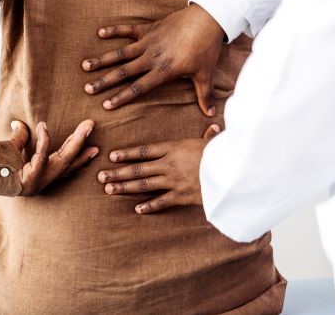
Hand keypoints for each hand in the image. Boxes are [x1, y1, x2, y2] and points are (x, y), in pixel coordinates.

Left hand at [9, 119, 99, 195]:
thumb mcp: (11, 150)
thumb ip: (19, 138)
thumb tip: (18, 123)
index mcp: (40, 177)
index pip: (64, 166)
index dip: (80, 158)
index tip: (94, 148)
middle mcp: (42, 182)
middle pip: (68, 162)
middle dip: (82, 144)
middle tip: (93, 127)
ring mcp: (37, 182)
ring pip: (62, 159)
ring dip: (75, 142)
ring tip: (86, 126)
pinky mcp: (30, 180)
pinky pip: (40, 157)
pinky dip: (43, 141)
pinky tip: (44, 127)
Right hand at [81, 4, 224, 115]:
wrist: (209, 19)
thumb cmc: (206, 49)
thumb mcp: (205, 74)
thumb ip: (204, 94)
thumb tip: (210, 114)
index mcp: (163, 71)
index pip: (139, 88)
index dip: (122, 97)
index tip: (107, 105)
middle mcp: (151, 57)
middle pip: (123, 72)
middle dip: (104, 81)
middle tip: (88, 89)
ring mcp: (148, 42)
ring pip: (120, 53)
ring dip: (102, 60)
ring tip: (85, 66)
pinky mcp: (149, 28)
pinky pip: (128, 29)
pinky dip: (114, 30)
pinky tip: (100, 33)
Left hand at [96, 124, 220, 213]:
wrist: (234, 172)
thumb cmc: (225, 153)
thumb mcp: (215, 141)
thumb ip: (209, 136)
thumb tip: (214, 126)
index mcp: (174, 148)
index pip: (144, 151)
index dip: (127, 154)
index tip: (113, 156)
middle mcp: (169, 165)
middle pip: (138, 169)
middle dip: (118, 172)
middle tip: (100, 175)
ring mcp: (174, 181)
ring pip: (143, 185)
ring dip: (124, 187)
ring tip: (108, 189)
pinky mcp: (182, 196)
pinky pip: (162, 202)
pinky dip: (150, 206)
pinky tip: (137, 209)